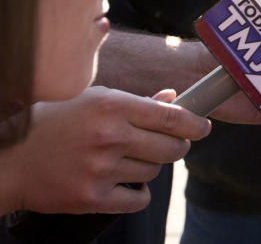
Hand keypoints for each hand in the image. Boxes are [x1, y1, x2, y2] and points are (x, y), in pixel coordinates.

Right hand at [0, 86, 209, 214]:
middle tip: (169, 145)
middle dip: (177, 146)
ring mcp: (100, 169)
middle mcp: (109, 136)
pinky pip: (138, 200)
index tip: (203, 127)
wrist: (11, 160)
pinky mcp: (91, 198)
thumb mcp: (94, 100)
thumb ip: (137, 102)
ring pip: (154, 172)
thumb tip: (174, 98)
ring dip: (150, 168)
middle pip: (171, 148)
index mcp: (112, 106)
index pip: (171, 116)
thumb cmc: (56, 123)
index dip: (195, 124)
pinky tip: (125, 183)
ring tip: (128, 160)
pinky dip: (138, 194)